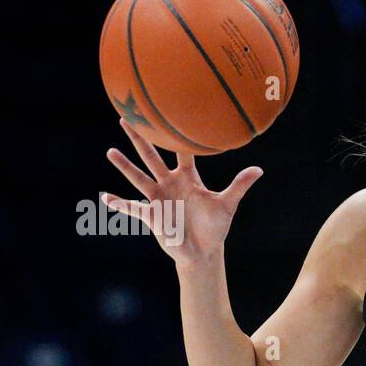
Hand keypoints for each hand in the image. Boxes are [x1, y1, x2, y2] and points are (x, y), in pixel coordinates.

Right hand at [103, 117, 262, 269]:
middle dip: (140, 139)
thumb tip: (259, 169)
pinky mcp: (153, 215)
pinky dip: (121, 204)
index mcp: (188, 178)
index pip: (181, 152)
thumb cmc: (215, 227)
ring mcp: (159, 198)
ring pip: (139, 178)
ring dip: (126, 166)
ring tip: (111, 152)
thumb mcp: (228, 204)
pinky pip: (134, 208)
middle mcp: (170, 184)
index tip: (166, 115)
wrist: (204, 251)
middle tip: (126, 118)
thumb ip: (239, 185)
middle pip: (152, 157)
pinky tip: (107, 197)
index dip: (176, 136)